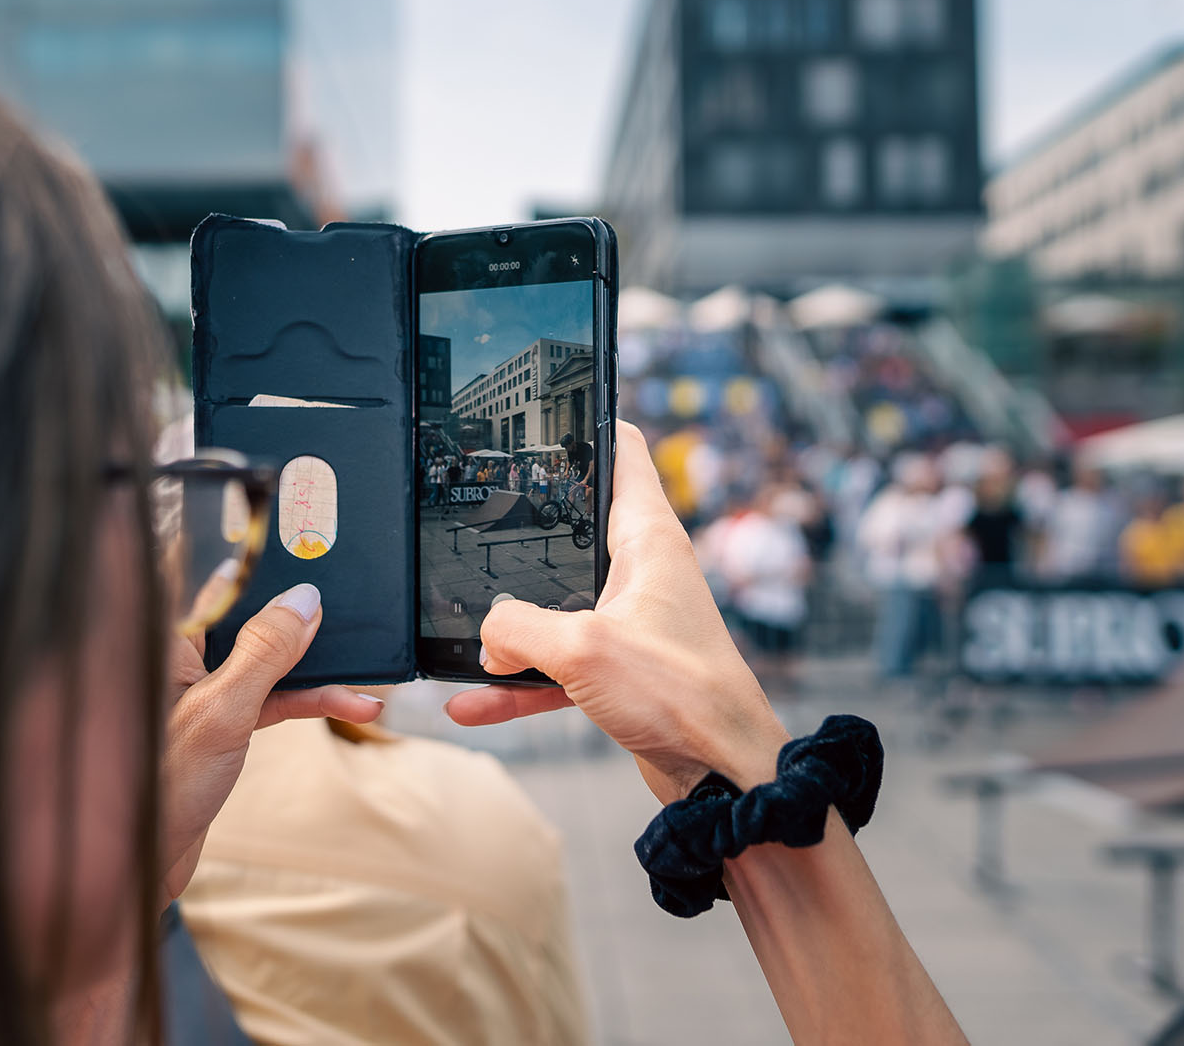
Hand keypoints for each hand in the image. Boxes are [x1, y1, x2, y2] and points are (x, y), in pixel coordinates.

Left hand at [158, 583, 383, 902]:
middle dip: (303, 616)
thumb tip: (304, 601)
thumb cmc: (159, 785)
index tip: (310, 548)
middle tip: (352, 607)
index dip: (264, 563)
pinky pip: (273, 697)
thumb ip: (264, 652)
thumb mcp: (222, 711)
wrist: (138, 864)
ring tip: (366, 676)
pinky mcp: (220, 722)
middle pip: (251, 617)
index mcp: (166, 640)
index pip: (219, 581)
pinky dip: (310, 701)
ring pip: (269, 660)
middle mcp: (181, 658)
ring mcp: (203, 691)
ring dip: (318, 668)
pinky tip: (350, 706)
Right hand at [444, 421, 787, 802]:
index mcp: (649, 539)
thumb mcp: (582, 649)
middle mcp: (644, 572)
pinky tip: (474, 702)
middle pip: (575, 530)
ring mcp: (632, 622)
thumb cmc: (683, 696)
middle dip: (524, 532)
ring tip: (460, 640)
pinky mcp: (623, 671)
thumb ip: (519, 629)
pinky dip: (520, 683)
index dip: (589, 424)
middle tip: (474, 522)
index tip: (552, 408)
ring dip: (511, 628)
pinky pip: (558, 666)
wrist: (722, 774)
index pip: (623, 453)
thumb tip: (486, 633)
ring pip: (558, 608)